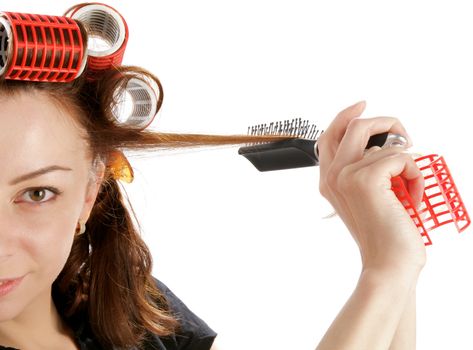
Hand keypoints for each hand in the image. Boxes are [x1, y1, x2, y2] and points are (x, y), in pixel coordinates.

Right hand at [317, 101, 425, 273]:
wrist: (388, 262)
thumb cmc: (382, 233)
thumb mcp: (367, 199)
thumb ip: (363, 172)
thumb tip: (383, 147)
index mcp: (329, 180)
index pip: (329, 135)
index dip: (346, 116)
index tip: (363, 105)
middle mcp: (333, 175)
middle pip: (354, 125)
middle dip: (386, 123)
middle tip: (405, 138)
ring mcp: (347, 176)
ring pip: (387, 145)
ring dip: (408, 165)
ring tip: (408, 190)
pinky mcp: (367, 179)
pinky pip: (402, 157)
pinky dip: (415, 175)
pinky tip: (411, 196)